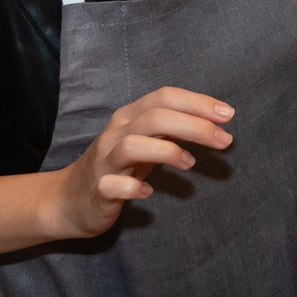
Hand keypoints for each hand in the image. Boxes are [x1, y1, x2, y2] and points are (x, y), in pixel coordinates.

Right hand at [47, 87, 233, 238]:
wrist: (68, 200)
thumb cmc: (117, 167)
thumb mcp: (145, 141)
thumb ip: (171, 129)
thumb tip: (212, 121)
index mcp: (129, 117)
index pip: (164, 97)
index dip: (197, 102)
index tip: (228, 114)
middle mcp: (115, 134)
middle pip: (155, 117)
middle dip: (195, 125)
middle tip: (225, 140)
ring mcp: (104, 161)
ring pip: (132, 145)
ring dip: (167, 151)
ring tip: (190, 162)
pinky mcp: (98, 189)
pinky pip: (113, 185)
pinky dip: (133, 188)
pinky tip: (148, 193)